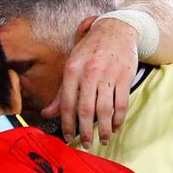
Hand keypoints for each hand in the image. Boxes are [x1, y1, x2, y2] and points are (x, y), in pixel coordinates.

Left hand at [47, 16, 137, 145]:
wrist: (116, 29)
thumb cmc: (90, 50)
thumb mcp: (71, 66)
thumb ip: (61, 93)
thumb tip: (46, 114)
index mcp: (71, 71)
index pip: (67, 104)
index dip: (67, 124)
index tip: (68, 137)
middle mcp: (89, 73)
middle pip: (86, 110)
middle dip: (85, 131)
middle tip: (86, 144)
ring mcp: (108, 75)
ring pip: (105, 110)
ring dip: (103, 129)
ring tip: (103, 139)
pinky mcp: (125, 76)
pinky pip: (121, 104)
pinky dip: (118, 118)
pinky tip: (115, 126)